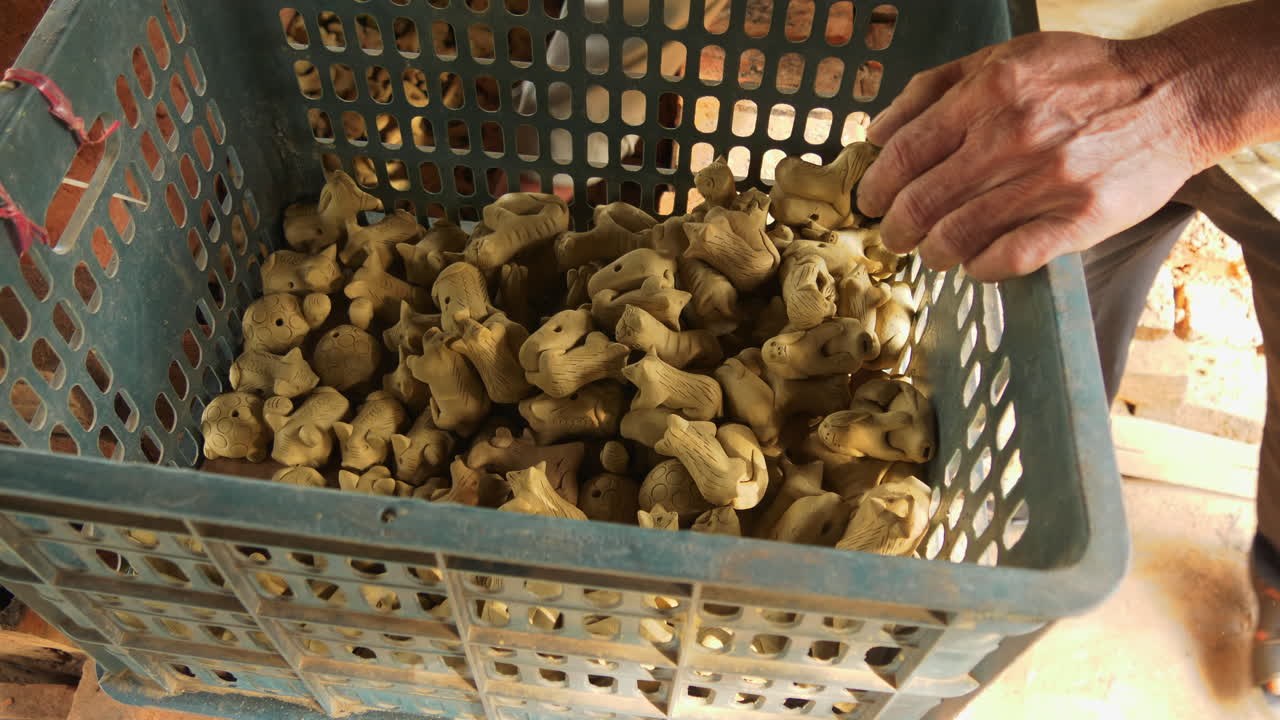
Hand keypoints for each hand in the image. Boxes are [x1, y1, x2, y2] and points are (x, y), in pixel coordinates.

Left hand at [855, 32, 1207, 280]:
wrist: (1173, 97)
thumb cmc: (1081, 77)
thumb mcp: (1004, 58)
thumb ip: (933, 88)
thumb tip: (876, 134)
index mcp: (987, 93)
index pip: (904, 153)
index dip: (876, 186)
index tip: (871, 202)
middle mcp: (1012, 136)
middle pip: (921, 202)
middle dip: (896, 228)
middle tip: (896, 235)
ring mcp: (1046, 181)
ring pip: (955, 237)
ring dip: (933, 252)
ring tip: (934, 251)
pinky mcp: (1077, 219)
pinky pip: (1005, 259)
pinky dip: (979, 267)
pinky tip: (977, 261)